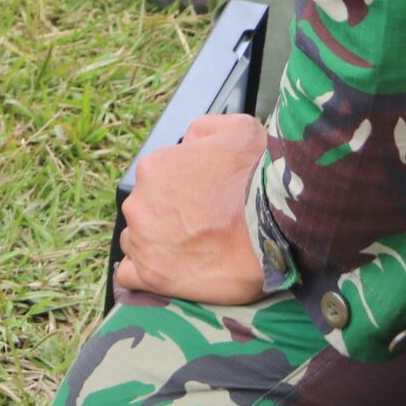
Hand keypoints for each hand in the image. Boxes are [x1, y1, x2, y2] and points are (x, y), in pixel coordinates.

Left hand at [114, 115, 275, 305]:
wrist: (275, 229)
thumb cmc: (258, 181)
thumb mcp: (238, 129)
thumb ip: (204, 130)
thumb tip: (190, 142)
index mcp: (155, 168)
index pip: (155, 181)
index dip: (179, 193)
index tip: (201, 204)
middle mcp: (140, 203)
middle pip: (144, 212)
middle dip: (165, 219)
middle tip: (201, 228)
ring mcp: (143, 240)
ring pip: (137, 242)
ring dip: (156, 246)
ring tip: (191, 252)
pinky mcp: (151, 275)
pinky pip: (130, 276)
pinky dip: (144, 275)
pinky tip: (168, 273)